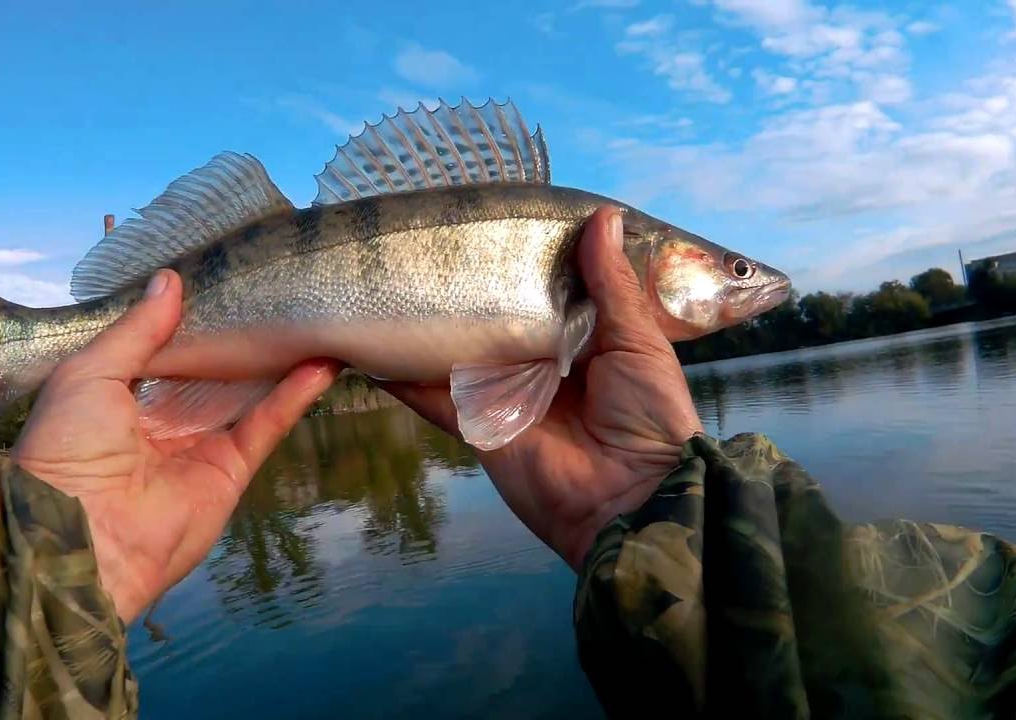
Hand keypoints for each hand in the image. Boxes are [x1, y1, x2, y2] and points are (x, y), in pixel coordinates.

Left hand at [11, 270, 340, 622]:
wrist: (83, 534)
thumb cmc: (69, 446)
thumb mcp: (88, 373)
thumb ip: (136, 330)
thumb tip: (171, 280)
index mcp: (116, 398)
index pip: (162, 350)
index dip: (189, 318)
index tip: (221, 279)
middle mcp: (160, 422)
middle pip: (209, 373)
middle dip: (238, 338)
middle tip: (275, 293)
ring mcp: (198, 447)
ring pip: (244, 396)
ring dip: (276, 363)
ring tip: (312, 320)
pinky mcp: (230, 472)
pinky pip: (265, 427)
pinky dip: (293, 397)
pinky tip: (322, 363)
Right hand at [383, 207, 703, 570]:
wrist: (629, 498)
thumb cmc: (647, 415)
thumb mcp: (638, 342)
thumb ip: (611, 284)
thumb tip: (602, 216)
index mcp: (579, 336)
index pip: (542, 287)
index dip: (523, 256)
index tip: (495, 212)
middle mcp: (533, 358)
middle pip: (490, 314)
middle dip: (467, 284)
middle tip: (430, 234)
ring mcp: (499, 390)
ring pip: (453, 347)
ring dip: (424, 321)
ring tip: (389, 274)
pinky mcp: (472, 421)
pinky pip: (429, 394)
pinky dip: (399, 372)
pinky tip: (368, 341)